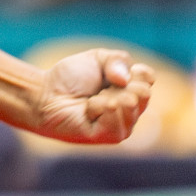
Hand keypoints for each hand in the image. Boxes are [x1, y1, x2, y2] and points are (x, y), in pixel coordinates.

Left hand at [29, 49, 153, 144]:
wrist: (47, 94)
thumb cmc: (71, 78)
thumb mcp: (98, 58)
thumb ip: (118, 60)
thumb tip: (125, 79)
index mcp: (132, 89)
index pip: (148, 77)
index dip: (130, 70)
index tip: (110, 72)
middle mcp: (132, 110)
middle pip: (143, 92)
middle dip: (117, 84)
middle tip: (99, 89)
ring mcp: (123, 126)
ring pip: (130, 105)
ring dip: (107, 97)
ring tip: (91, 100)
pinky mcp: (109, 137)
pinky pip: (116, 119)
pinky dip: (99, 108)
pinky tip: (88, 110)